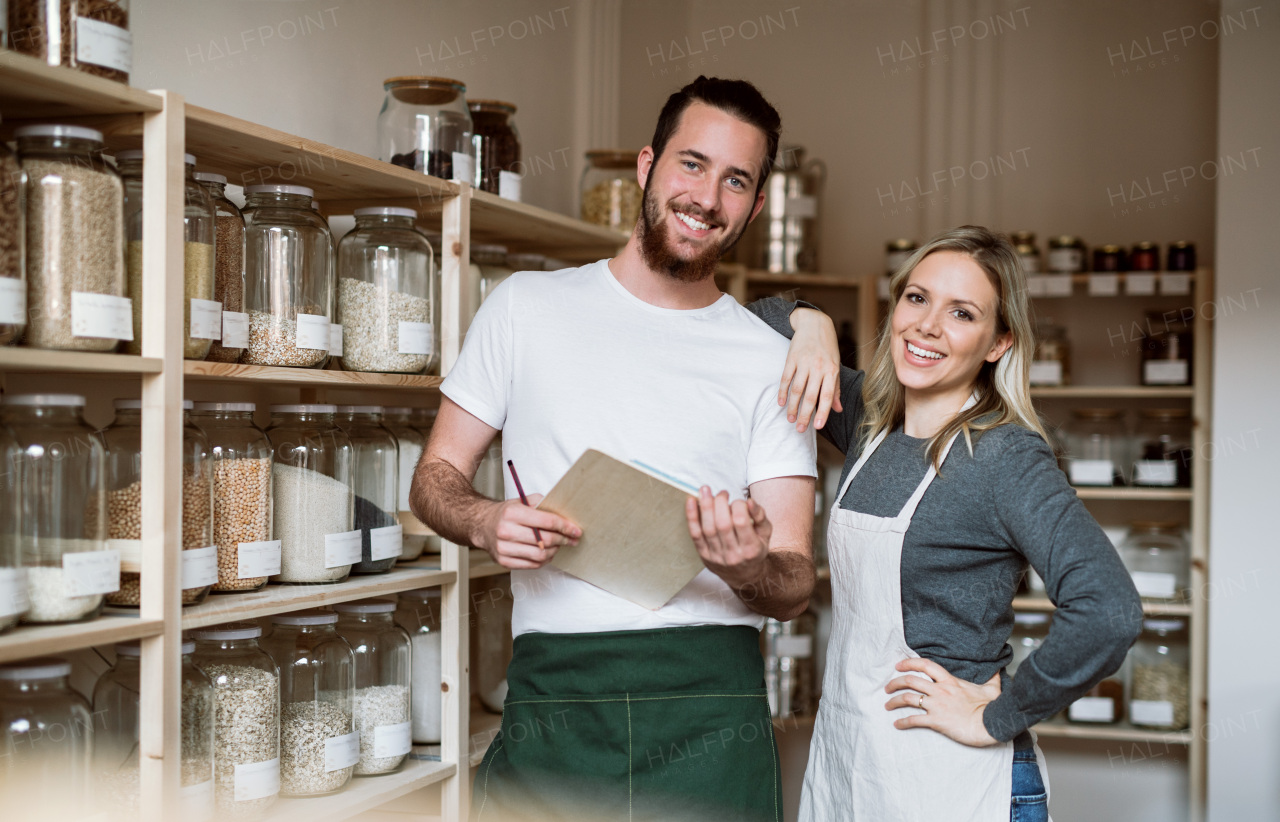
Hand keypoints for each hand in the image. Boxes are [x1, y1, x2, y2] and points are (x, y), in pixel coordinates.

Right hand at [476, 493, 581, 569]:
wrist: (483, 525)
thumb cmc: (506, 513)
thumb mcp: (522, 501)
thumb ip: (542, 503)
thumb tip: (564, 514)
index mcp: (512, 513)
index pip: (547, 521)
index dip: (565, 527)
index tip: (576, 530)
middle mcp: (506, 531)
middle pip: (545, 540)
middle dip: (563, 540)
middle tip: (572, 539)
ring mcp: (504, 548)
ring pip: (540, 555)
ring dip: (555, 551)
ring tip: (558, 545)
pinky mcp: (504, 561)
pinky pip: (532, 565)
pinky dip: (544, 560)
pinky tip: (547, 553)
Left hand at [686, 487, 771, 588]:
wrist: (745, 576)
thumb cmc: (755, 550)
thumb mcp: (765, 534)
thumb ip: (760, 516)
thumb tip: (749, 501)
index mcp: (751, 548)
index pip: (741, 521)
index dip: (738, 505)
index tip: (739, 502)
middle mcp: (733, 554)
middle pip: (722, 524)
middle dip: (720, 503)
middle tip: (723, 493)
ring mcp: (716, 556)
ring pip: (708, 528)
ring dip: (705, 506)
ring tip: (705, 490)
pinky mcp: (704, 555)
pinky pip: (695, 534)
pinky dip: (691, 517)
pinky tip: (691, 501)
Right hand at [779, 307, 842, 432]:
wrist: (815, 324)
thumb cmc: (827, 348)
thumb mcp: (835, 366)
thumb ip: (836, 389)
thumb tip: (838, 409)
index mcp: (831, 370)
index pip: (827, 396)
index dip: (823, 412)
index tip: (817, 427)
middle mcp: (818, 367)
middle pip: (810, 396)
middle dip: (805, 415)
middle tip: (800, 429)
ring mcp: (804, 362)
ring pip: (797, 389)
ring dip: (792, 407)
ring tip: (790, 419)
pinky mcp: (791, 358)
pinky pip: (786, 378)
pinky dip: (783, 392)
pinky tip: (781, 403)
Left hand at [883, 657, 1000, 747]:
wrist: (991, 724)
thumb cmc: (991, 708)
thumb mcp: (992, 689)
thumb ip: (992, 678)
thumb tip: (998, 670)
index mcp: (950, 681)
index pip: (925, 665)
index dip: (909, 663)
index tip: (898, 665)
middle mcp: (940, 690)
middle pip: (910, 680)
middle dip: (895, 682)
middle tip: (887, 687)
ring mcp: (936, 705)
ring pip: (907, 698)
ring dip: (894, 701)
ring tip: (887, 705)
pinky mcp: (936, 721)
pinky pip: (914, 720)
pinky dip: (902, 722)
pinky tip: (897, 724)